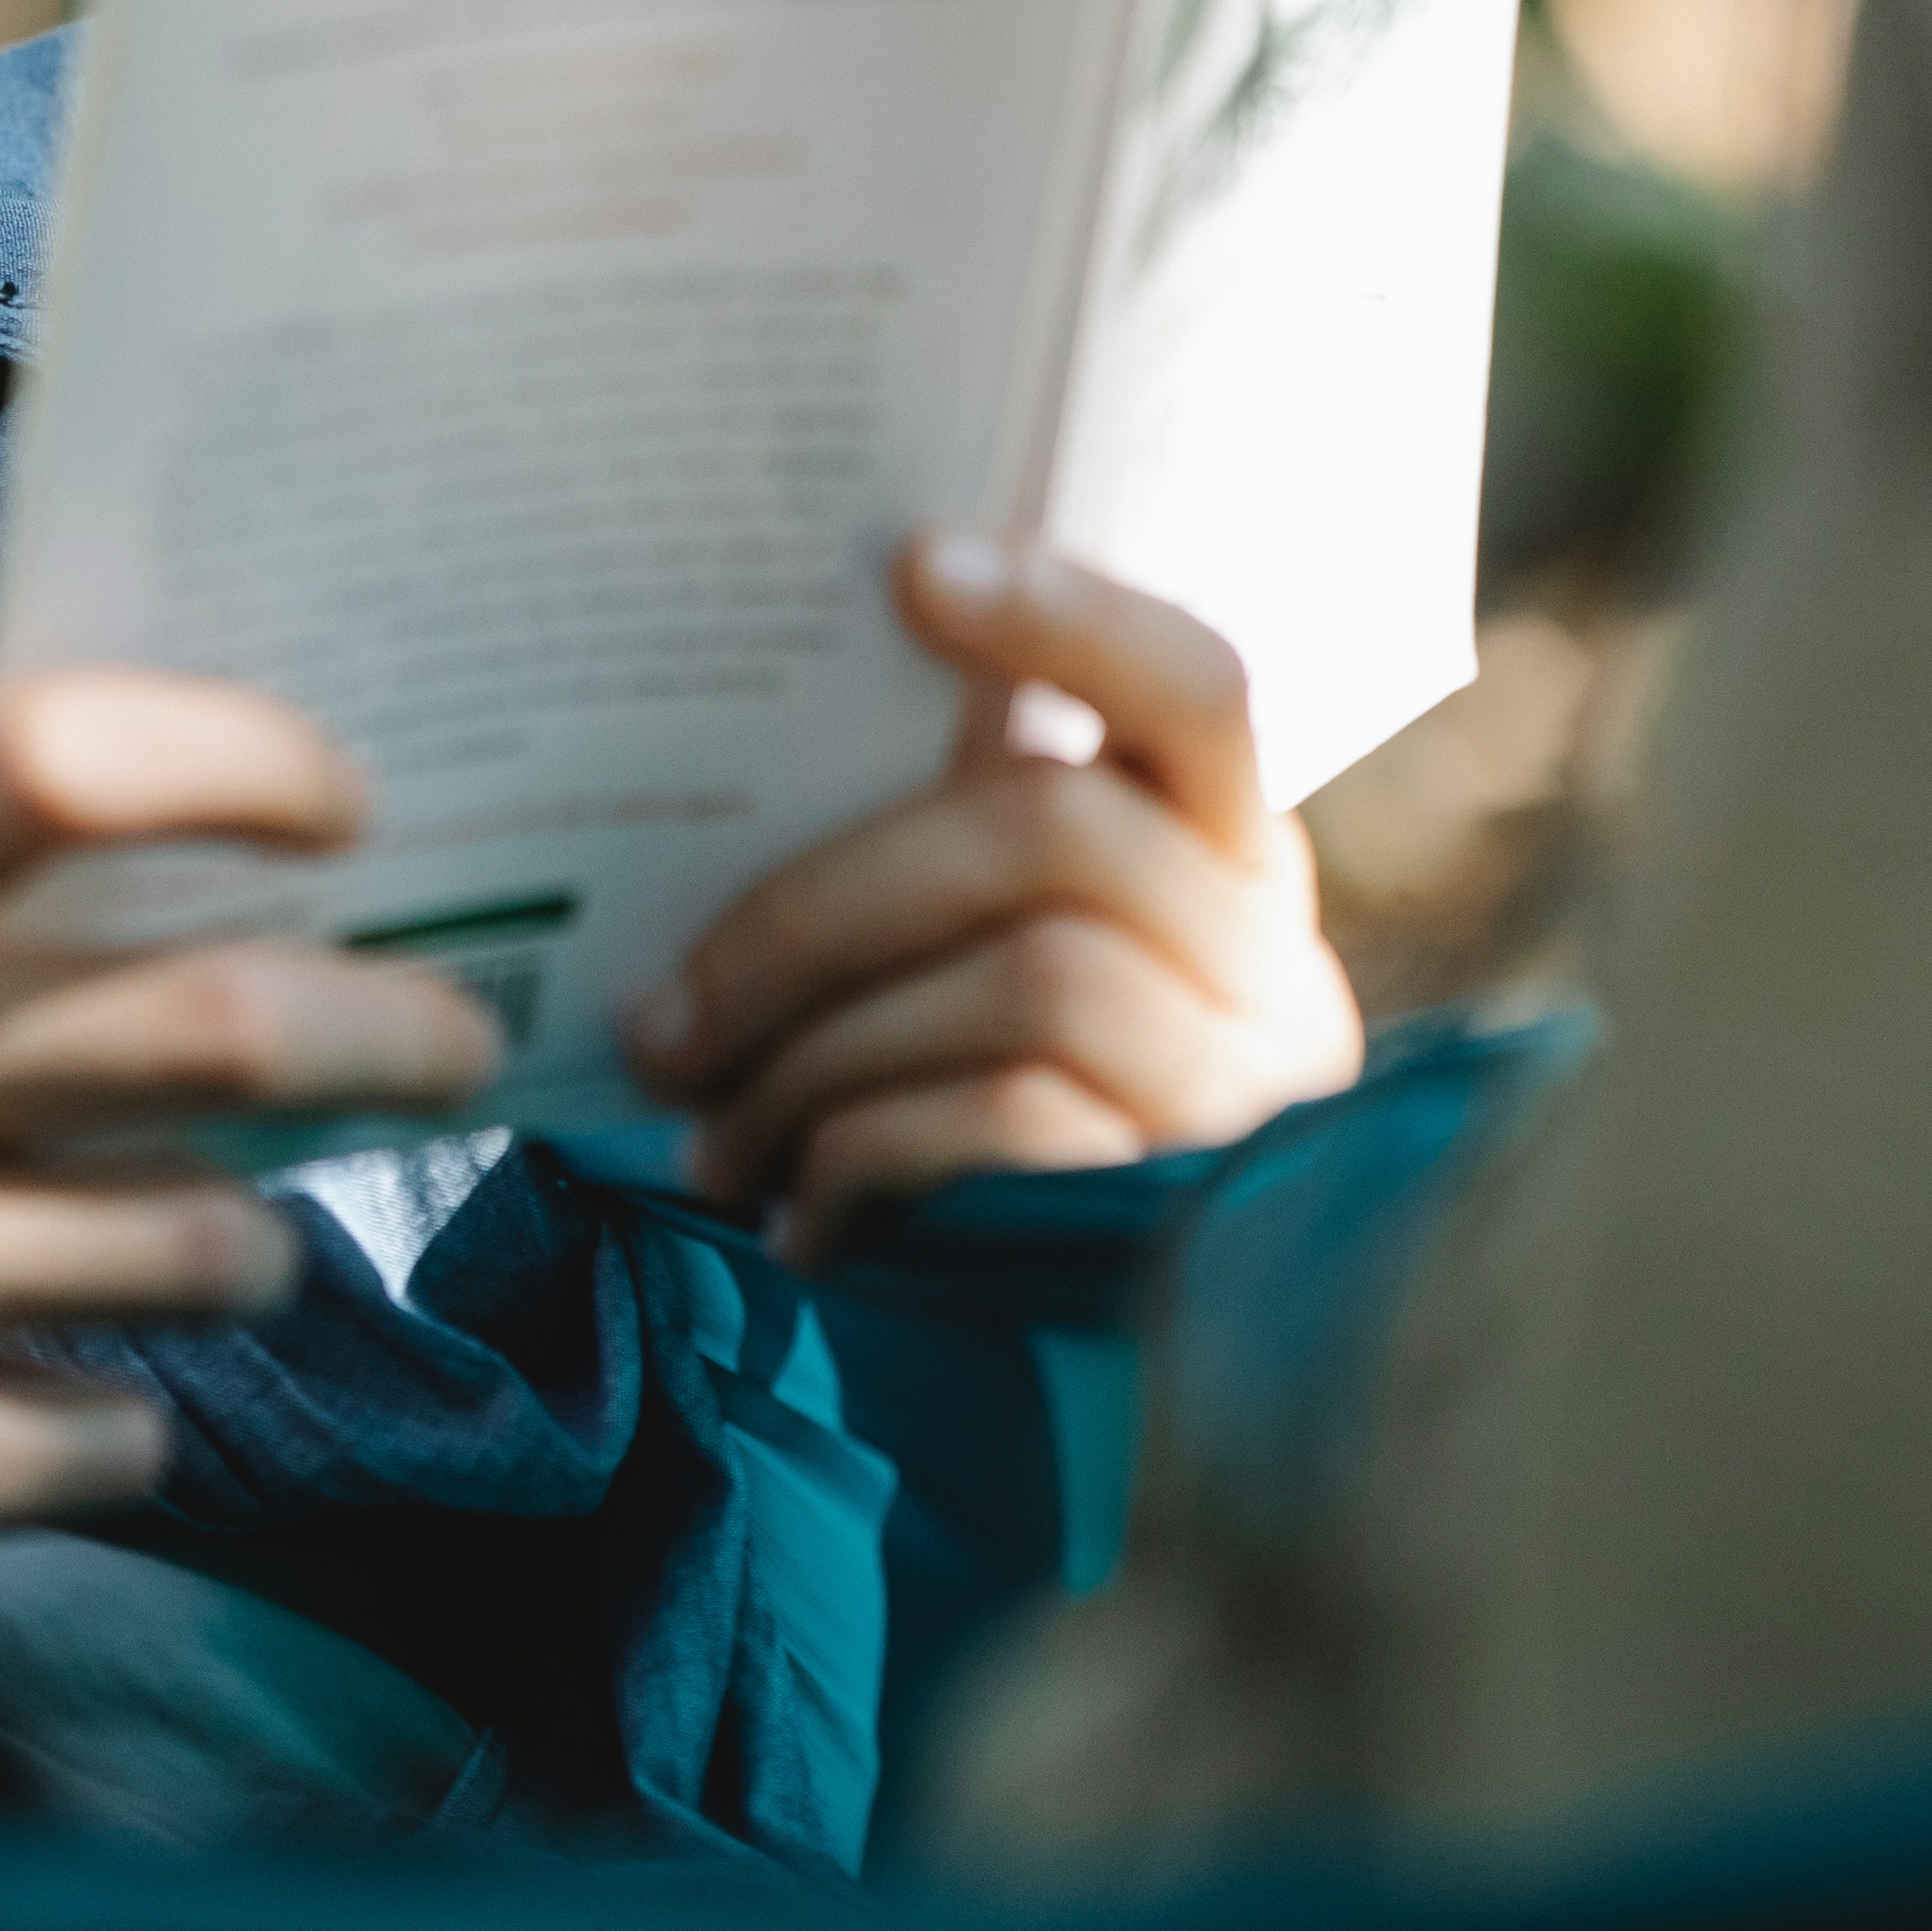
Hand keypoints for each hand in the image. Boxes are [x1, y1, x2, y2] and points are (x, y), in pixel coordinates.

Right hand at [0, 667, 505, 1537]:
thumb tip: (216, 836)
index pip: (49, 755)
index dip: (243, 758)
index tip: (341, 803)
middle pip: (219, 1024)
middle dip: (398, 1030)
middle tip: (453, 1033)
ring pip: (210, 1246)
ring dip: (249, 1240)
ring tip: (212, 1230)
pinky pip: (124, 1436)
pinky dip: (121, 1415)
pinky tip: (43, 1385)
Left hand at [619, 536, 1360, 1257]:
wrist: (1127, 1365)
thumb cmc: (1004, 1109)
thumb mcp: (997, 954)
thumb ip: (948, 840)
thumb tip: (747, 743)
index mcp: (1225, 842)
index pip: (1195, 686)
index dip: (1067, 616)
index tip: (913, 565)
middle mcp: (1271, 949)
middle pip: (1051, 831)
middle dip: (817, 912)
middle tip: (660, 1019)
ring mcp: (1248, 1075)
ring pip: (1030, 981)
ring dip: (823, 1055)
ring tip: (707, 1135)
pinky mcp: (1200, 1197)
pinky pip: (1016, 1127)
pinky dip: (870, 1158)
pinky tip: (794, 1217)